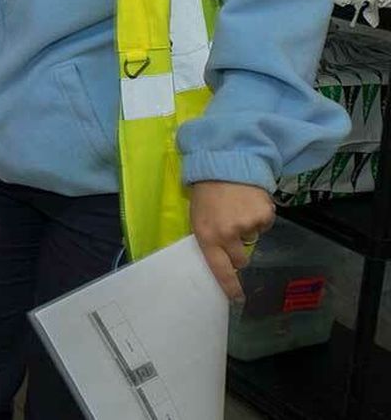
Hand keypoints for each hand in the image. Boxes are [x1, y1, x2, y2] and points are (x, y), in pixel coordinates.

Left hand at [190, 180, 275, 300]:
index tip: (237, 298)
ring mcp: (248, 225)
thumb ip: (209, 238)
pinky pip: (264, 225)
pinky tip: (249, 202)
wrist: (225, 163)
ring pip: (253, 240)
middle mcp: (228, 234)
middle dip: (238, 251)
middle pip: (241, 259)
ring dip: (248, 229)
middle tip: (233, 232)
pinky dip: (259, 217)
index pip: (219, 269)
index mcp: (207, 236)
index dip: (229, 286)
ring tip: (237, 209)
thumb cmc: (206, 193)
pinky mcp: (264, 215)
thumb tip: (222, 259)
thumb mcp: (198, 218)